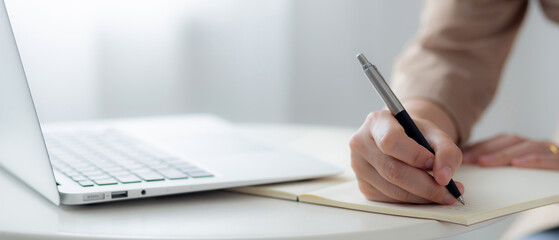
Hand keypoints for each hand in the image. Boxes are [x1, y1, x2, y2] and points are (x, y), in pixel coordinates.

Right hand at [349, 110, 463, 204]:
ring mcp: (359, 167)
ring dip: (422, 197)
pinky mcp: (364, 186)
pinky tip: (424, 194)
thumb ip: (446, 150)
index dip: (414, 155)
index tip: (433, 163)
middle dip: (426, 185)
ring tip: (443, 193)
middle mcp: (361, 143)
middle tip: (449, 191)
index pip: (390, 140)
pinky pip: (390, 199)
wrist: (401, 140)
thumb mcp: (434, 133)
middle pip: (393, 170)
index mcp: (376, 121)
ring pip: (393, 190)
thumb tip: (445, 177)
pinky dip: (412, 201)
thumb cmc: (414, 134)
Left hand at [462, 134, 558, 169]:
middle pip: (510, 141)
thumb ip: (499, 169)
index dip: (481, 146)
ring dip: (503, 154)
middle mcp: (538, 146)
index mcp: (526, 147)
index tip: (462, 156)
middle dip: (487, 149)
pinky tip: (517, 164)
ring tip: (484, 162)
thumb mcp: (515, 176)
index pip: (500, 141)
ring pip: (527, 147)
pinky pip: (549, 159)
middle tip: (468, 160)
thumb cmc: (538, 186)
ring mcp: (552, 152)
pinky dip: (532, 160)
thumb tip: (470, 169)